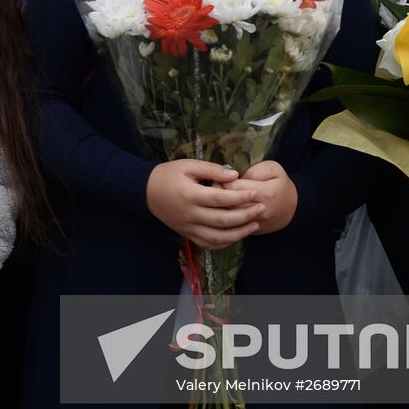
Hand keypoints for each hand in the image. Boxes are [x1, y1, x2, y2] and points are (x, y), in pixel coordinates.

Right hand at [146, 160, 266, 249]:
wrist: (146, 192)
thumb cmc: (168, 175)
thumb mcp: (188, 165)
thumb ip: (211, 169)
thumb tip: (234, 175)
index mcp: (190, 195)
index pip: (220, 199)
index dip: (240, 197)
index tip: (256, 192)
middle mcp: (190, 214)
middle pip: (222, 220)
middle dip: (245, 216)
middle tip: (262, 208)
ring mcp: (188, 227)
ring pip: (218, 237)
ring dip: (239, 233)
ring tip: (255, 225)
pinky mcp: (187, 235)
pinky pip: (208, 244)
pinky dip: (224, 242)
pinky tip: (237, 235)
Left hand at [221, 161, 296, 234]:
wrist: (293, 209)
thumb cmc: (281, 186)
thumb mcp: (273, 169)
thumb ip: (254, 170)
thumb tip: (237, 178)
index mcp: (265, 193)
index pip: (233, 187)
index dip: (222, 181)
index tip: (220, 177)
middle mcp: (257, 211)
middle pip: (227, 203)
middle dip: (216, 194)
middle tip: (214, 186)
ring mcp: (253, 224)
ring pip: (226, 217)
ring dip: (218, 206)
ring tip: (217, 196)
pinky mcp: (250, 232)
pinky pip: (231, 227)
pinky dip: (223, 218)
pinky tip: (223, 208)